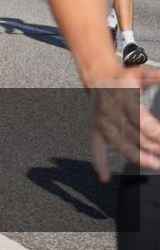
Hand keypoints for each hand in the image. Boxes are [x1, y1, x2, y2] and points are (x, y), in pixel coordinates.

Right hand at [87, 66, 159, 181]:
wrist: (98, 76)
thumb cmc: (122, 76)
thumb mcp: (141, 72)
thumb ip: (156, 76)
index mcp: (123, 97)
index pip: (140, 119)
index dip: (155, 132)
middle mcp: (111, 111)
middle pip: (133, 135)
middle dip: (153, 148)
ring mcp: (103, 122)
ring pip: (120, 145)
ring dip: (138, 158)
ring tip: (155, 165)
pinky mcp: (97, 129)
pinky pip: (96, 148)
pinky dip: (99, 163)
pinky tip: (105, 176)